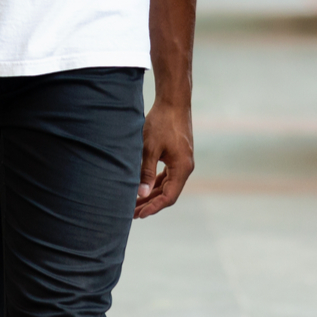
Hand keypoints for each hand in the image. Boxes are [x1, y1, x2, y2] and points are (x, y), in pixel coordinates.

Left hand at [135, 99, 193, 218]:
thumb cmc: (161, 122)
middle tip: (131, 213)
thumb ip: (146, 172)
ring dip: (151, 194)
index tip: (138, 215)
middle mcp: (185, 167)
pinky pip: (167, 175)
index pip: (169, 197)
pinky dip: (155, 182)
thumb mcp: (150, 148)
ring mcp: (182, 162)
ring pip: (166, 185)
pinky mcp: (177, 155)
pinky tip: (142, 187)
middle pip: (167, 193)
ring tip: (133, 203)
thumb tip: (141, 194)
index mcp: (182, 168)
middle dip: (150, 204)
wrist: (173, 102)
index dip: (153, 207)